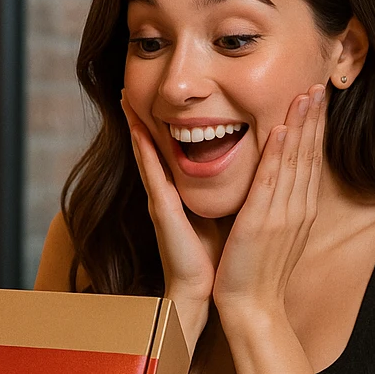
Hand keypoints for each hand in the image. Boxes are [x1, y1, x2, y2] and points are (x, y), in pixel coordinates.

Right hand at [122, 92, 222, 352]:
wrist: (208, 290)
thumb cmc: (219, 256)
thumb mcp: (226, 212)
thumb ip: (228, 191)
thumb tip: (249, 168)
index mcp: (185, 191)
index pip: (177, 147)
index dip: (168, 120)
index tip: (159, 94)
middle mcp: (169, 191)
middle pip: (155, 143)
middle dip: (144, 114)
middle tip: (129, 83)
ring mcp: (161, 198)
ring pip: (148, 151)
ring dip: (136, 122)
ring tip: (125, 94)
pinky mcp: (162, 209)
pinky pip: (152, 172)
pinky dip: (143, 149)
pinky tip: (137, 128)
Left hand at [212, 86, 327, 324]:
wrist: (251, 306)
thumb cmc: (257, 271)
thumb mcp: (274, 233)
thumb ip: (279, 207)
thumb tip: (281, 188)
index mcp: (301, 210)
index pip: (311, 161)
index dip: (316, 129)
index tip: (318, 100)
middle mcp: (298, 208)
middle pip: (309, 154)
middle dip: (314, 118)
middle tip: (318, 84)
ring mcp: (282, 214)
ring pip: (295, 161)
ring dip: (300, 125)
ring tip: (305, 94)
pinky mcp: (261, 222)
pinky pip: (271, 181)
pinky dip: (277, 153)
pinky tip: (279, 129)